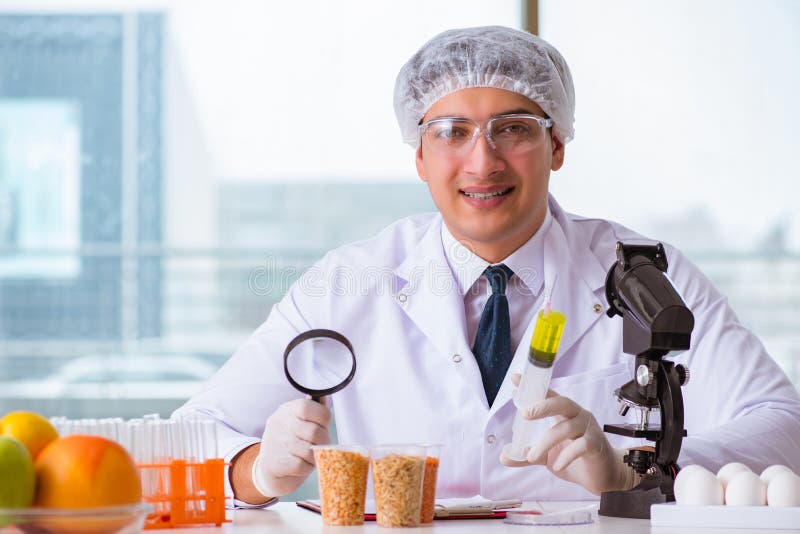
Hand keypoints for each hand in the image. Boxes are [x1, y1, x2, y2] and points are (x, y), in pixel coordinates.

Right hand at [251, 397, 331, 497]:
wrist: (271, 465)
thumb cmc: (292, 438)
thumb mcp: (300, 419)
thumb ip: (314, 409)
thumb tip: (323, 395)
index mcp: (288, 408)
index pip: (309, 407)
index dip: (323, 417)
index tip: (323, 424)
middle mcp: (280, 423)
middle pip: (314, 432)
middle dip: (324, 440)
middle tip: (322, 443)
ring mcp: (276, 442)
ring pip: (309, 450)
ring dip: (316, 455)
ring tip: (312, 454)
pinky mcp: (276, 462)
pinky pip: (302, 465)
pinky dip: (308, 467)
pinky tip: (303, 463)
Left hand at [500, 375, 635, 494]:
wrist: (602, 476)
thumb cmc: (575, 458)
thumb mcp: (547, 456)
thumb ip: (528, 454)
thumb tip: (504, 457)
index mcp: (564, 413)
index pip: (548, 395)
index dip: (533, 387)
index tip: (515, 378)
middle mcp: (577, 416)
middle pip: (562, 403)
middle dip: (543, 406)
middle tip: (525, 414)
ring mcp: (589, 429)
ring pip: (566, 428)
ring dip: (546, 442)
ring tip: (532, 456)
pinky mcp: (596, 445)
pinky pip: (581, 446)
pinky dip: (566, 455)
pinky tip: (557, 465)